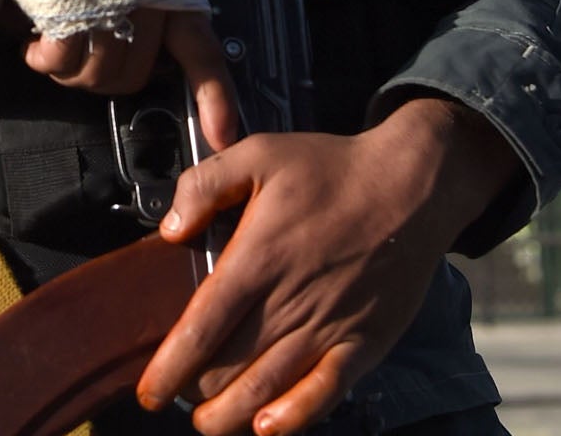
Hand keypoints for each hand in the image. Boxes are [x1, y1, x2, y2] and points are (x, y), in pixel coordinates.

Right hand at [24, 7, 238, 153]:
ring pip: (95, 74)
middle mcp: (148, 0)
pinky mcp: (69, 10)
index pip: (201, 49)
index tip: (221, 134)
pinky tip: (37, 40)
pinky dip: (44, 57)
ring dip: (70, 69)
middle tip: (82, 52)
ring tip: (57, 41)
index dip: (214, 96)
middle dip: (104, 75)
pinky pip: (61, 59)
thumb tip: (156, 68)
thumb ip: (156, 11)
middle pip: (131, 76)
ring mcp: (110, 6)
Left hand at [136, 98, 517, 435]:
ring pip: (268, 390)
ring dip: (230, 414)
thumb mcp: (260, 153)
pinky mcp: (364, 343)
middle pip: (228, 368)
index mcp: (260, 258)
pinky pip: (325, 393)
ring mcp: (329, 327)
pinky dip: (294, 418)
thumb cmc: (333, 169)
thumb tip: (170, 230)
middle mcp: (291, 301)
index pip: (203, 328)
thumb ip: (204, 185)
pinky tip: (268, 428)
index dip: (170, 367)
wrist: (411, 185)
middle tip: (179, 393)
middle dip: (195, 391)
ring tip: (208, 421)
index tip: (149, 389)